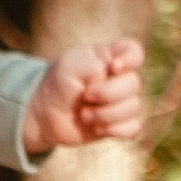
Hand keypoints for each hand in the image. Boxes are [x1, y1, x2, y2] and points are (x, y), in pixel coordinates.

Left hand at [23, 35, 145, 155]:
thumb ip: (96, 67)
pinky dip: (114, 130)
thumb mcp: (71, 67)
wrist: (46, 114)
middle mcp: (120, 79)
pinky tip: (97, 128)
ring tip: (84, 114)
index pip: (134, 51)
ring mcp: (122, 102)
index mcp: (110, 58)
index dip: (130, 59)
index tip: (112, 68)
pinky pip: (133, 128)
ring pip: (134, 107)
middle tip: (85, 96)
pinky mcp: (120, 124)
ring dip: (106, 114)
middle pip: (134, 83)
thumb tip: (115, 81)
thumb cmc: (59, 84)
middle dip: (108, 94)